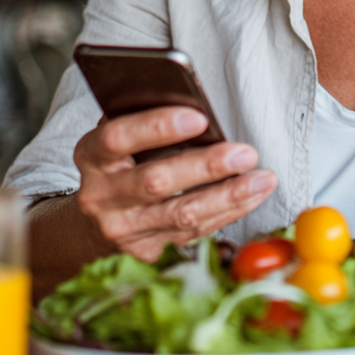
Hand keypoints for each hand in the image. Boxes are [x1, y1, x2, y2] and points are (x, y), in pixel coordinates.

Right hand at [74, 106, 276, 260]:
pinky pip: (194, 233)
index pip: (119, 138)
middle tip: (246, 153)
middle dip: (206, 167)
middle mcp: (101, 196)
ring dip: (229, 195)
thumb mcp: (123, 134)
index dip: (157, 127)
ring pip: (182, 214)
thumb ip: (147, 118)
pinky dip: (229, 212)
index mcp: (91, 155)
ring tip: (263, 178)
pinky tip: (253, 195)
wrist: (98, 219)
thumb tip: (194, 101)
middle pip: (156, 182)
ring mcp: (122, 230)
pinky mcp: (146, 253)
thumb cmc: (122, 162)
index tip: (200, 117)